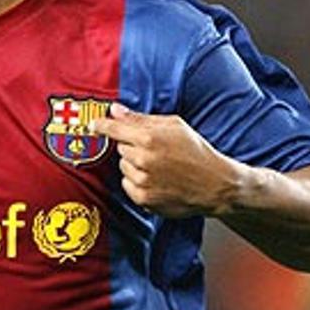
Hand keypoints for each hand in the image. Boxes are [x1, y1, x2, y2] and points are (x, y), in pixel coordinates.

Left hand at [91, 102, 238, 217]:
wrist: (214, 184)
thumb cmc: (196, 151)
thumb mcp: (174, 126)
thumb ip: (140, 119)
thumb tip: (115, 110)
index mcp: (149, 138)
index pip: (114, 129)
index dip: (102, 126)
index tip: (94, 125)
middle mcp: (143, 160)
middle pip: (120, 148)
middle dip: (132, 146)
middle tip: (155, 149)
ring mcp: (142, 181)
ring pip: (123, 167)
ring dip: (134, 165)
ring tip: (159, 166)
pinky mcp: (143, 198)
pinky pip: (127, 185)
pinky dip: (137, 182)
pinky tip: (157, 179)